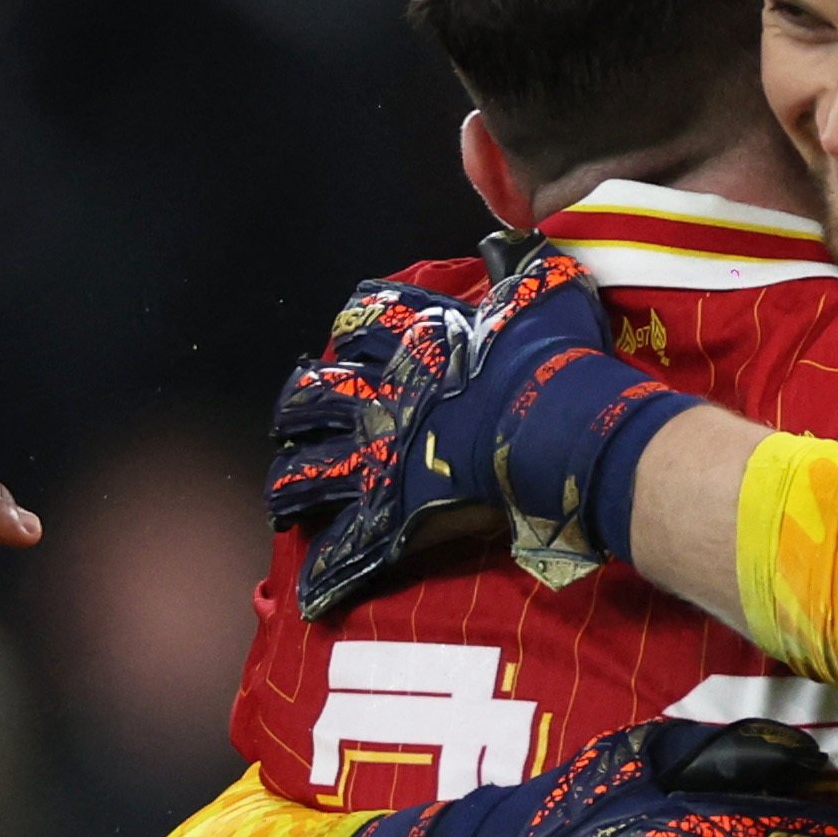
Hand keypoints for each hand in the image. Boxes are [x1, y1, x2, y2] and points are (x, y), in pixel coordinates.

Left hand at [266, 255, 690, 616]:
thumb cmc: (553, 362)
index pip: (365, 324)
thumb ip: (523, 272)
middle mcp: (382, 399)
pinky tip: (314, 591)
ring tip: (281, 495)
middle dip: (299, 406)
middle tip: (293, 418)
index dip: (350, 332)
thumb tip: (514, 245)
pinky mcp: (386, 515)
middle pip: (314, 396)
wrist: (556, 426)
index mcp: (415, 347)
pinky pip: (344, 551)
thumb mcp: (544, 297)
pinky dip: (328, 574)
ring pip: (308, 472)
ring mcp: (378, 460)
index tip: (341, 340)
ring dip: (291, 482)